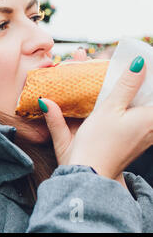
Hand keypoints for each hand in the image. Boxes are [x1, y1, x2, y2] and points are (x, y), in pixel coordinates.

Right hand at [40, 56, 152, 187]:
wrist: (89, 173)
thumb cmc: (98, 143)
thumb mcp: (109, 108)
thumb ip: (126, 85)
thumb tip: (139, 62)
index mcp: (150, 118)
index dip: (147, 76)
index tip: (140, 63)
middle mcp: (151, 128)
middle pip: (148, 99)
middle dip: (139, 82)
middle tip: (129, 68)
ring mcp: (143, 136)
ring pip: (142, 108)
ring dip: (132, 93)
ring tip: (118, 81)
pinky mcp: (132, 142)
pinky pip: (136, 117)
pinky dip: (127, 105)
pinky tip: (112, 99)